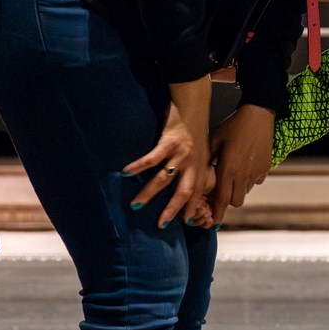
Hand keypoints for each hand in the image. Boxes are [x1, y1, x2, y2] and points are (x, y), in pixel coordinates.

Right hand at [124, 78, 214, 228]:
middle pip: (184, 191)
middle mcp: (193, 163)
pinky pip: (152, 157)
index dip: (193, 208)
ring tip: (136, 205)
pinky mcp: (169, 141)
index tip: (188, 224)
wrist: (194, 104)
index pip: (198, 193)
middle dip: (172, 209)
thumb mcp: (202, 152)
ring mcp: (181, 153)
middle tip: (160, 225)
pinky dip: (139, 166)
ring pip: (164, 178)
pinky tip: (125, 172)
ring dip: (149, 193)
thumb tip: (185, 186)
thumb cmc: (195, 130)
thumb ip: (195, 169)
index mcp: (201, 167)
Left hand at [210, 103, 275, 217]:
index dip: (218, 212)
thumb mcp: (214, 141)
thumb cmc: (232, 126)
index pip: (222, 199)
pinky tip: (245, 166)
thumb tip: (199, 175)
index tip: (214, 222)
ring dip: (238, 188)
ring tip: (233, 174)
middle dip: (228, 200)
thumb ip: (207, 161)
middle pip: (236, 201)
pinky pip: (256, 180)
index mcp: (228, 169)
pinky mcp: (266, 166)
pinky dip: (249, 179)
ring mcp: (257, 172)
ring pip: (246, 191)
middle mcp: (243, 174)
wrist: (258, 115)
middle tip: (222, 192)